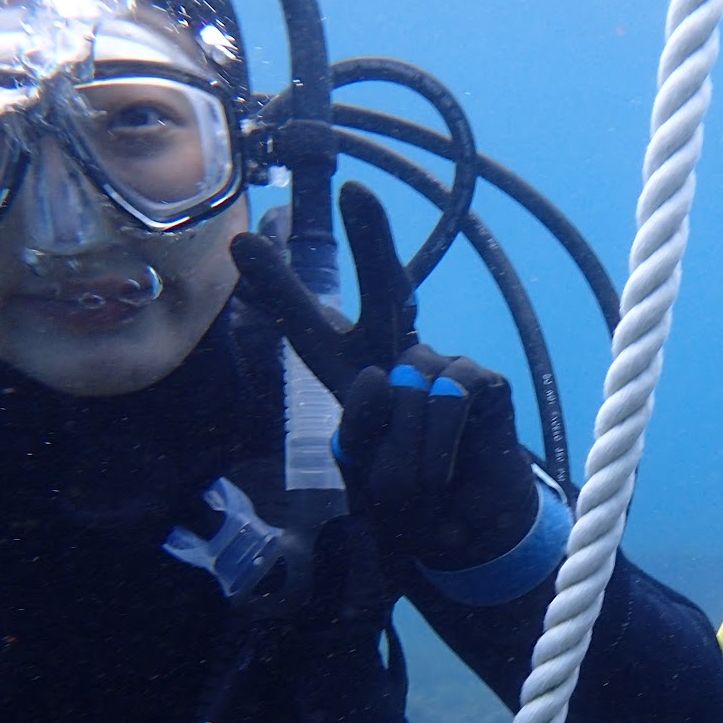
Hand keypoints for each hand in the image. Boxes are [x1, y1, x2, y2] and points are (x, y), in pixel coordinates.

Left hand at [229, 180, 537, 571]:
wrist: (467, 532)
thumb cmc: (408, 500)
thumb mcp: (363, 469)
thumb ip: (362, 424)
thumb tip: (388, 374)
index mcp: (352, 376)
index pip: (309, 327)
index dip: (277, 287)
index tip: (240, 243)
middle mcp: (397, 358)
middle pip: (384, 289)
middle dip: (372, 238)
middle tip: (357, 191)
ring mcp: (442, 366)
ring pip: (407, 384)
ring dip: (405, 451)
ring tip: (416, 488)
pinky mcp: (482, 382)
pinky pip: (447, 398)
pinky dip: (439, 442)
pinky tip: (450, 465)